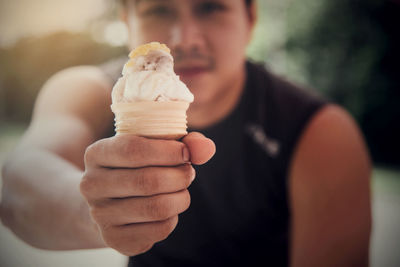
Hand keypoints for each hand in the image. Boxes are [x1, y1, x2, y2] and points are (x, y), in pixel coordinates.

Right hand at [80, 132, 214, 255]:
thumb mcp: (153, 147)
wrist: (109, 201)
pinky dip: (173, 218)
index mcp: (96, 153)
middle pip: (148, 181)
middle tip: (189, 172)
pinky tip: (168, 209)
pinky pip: (159, 229)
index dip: (168, 151)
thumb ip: (183, 143)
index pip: (133, 150)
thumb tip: (206, 148)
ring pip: (156, 208)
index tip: (186, 153)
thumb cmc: (137, 166)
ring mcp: (100, 215)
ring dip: (181, 198)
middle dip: (180, 176)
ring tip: (181, 190)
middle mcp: (91, 185)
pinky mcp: (114, 238)